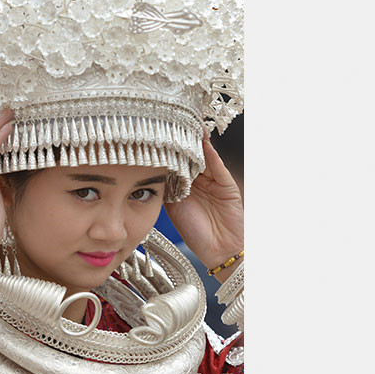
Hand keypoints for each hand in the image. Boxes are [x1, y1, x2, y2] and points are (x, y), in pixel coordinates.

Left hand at [164, 130, 243, 270]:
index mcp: (183, 185)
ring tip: (186, 124)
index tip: (152, 135)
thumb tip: (148, 170)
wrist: (220, 250)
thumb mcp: (173, 208)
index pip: (173, 163)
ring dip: (194, 142)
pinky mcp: (226, 183)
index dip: (164, 150)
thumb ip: (165, 188)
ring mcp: (212, 180)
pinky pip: (217, 166)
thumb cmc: (195, 233)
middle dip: (179, 141)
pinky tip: (202, 142)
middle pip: (187, 156)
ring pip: (202, 157)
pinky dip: (210, 154)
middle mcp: (197, 180)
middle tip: (167, 123)